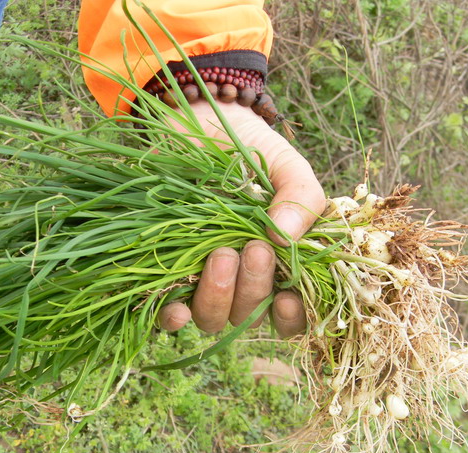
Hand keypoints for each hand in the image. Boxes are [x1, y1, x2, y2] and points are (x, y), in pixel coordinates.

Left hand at [157, 100, 325, 336]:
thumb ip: (301, 197)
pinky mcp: (167, 273)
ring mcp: (204, 278)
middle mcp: (243, 279)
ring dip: (219, 297)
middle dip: (254, 288)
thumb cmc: (247, 146)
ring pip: (214, 317)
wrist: (194, 120)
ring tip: (221, 254)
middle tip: (255, 247)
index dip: (291, 317)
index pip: (290, 312)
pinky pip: (171, 314)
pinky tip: (176, 307)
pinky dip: (174, 317)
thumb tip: (286, 239)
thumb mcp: (285, 164)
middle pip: (251, 314)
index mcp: (279, 262)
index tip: (286, 298)